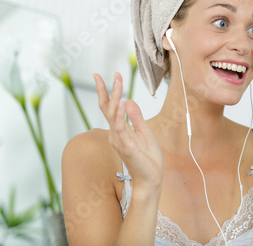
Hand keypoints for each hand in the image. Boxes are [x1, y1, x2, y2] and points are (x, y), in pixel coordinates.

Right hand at [93, 72, 163, 191]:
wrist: (151, 180)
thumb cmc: (148, 159)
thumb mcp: (144, 132)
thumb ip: (136, 118)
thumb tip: (128, 101)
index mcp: (119, 131)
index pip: (109, 108)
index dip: (106, 91)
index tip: (100, 75)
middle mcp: (115, 134)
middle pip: (109, 108)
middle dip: (110, 89)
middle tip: (114, 73)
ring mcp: (119, 141)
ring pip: (113, 115)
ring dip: (116, 97)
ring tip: (117, 81)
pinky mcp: (127, 147)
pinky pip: (121, 129)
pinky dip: (120, 115)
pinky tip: (122, 103)